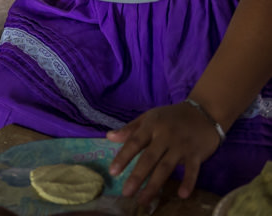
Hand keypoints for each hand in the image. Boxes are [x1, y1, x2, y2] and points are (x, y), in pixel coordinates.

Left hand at [106, 102, 221, 205]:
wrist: (203, 112)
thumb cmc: (171, 117)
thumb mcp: (149, 117)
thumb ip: (130, 129)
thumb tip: (109, 137)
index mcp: (151, 126)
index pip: (134, 142)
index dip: (123, 157)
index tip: (113, 172)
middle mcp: (165, 136)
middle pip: (149, 158)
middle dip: (137, 176)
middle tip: (126, 193)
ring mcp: (181, 145)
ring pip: (166, 167)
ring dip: (154, 185)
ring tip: (144, 200)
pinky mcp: (197, 153)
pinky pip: (192, 170)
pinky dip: (188, 181)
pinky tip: (182, 195)